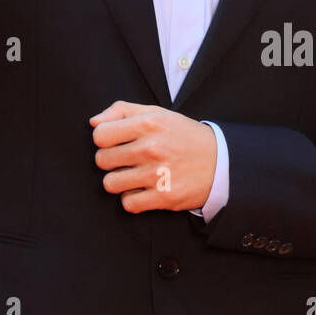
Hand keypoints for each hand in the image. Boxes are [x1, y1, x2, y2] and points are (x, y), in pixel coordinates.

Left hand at [89, 101, 216, 212]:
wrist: (221, 162)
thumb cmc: (184, 137)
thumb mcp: (158, 114)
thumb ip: (122, 111)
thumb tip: (94, 122)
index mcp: (149, 123)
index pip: (100, 134)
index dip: (104, 140)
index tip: (116, 143)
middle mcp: (152, 147)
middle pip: (101, 160)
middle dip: (111, 161)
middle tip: (127, 161)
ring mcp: (158, 174)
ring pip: (110, 184)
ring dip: (119, 182)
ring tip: (134, 176)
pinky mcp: (164, 197)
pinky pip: (128, 203)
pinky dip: (133, 199)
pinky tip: (144, 190)